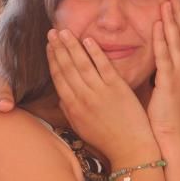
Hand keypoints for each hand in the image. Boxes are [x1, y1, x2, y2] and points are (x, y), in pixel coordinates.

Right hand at [46, 28, 155, 164]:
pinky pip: (103, 66)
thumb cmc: (106, 140)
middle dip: (58, 47)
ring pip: (81, 63)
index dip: (52, 59)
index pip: (58, 77)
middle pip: (66, 67)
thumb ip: (69, 111)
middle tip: (52, 31)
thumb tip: (61, 97)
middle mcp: (83, 97)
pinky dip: (95, 52)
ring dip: (71, 45)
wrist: (130, 149)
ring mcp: (100, 92)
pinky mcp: (117, 88)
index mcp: (72, 107)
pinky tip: (88, 39)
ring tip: (65, 31)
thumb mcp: (80, 128)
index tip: (48, 46)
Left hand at [146, 0, 179, 149]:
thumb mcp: (168, 89)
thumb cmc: (165, 118)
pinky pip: (166, 57)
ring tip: (166, 1)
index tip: (179, 2)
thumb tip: (157, 59)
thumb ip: (165, 72)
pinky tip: (157, 25)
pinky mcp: (170, 84)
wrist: (171, 140)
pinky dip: (162, 39)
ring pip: (179, 41)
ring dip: (172, 20)